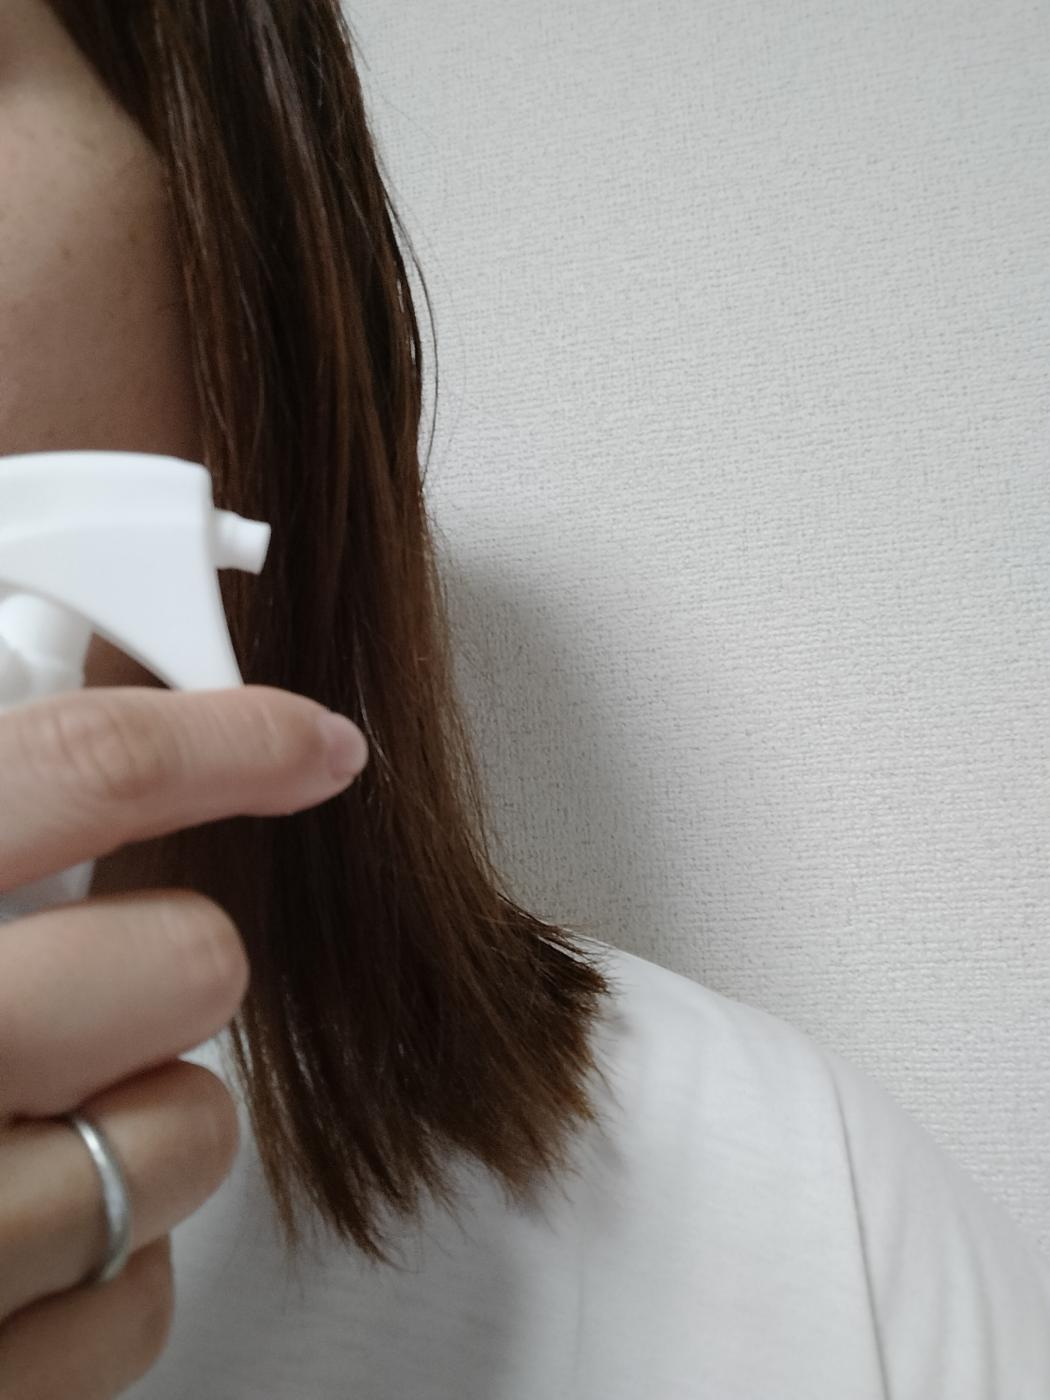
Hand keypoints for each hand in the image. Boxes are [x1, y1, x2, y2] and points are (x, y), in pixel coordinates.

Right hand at [0, 685, 367, 1396]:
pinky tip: (10, 1241)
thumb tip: (72, 747)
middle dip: (169, 958)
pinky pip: (133, 1300)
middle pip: (185, 962)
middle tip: (100, 973)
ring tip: (27, 1118)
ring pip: (187, 1135)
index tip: (306, 744)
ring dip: (143, 1115)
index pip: (82, 771)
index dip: (226, 737)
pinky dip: (103, 1264)